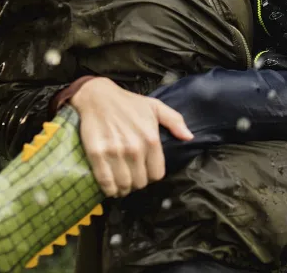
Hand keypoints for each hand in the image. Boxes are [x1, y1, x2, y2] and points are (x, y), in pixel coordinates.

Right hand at [70, 77, 192, 196]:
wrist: (98, 97)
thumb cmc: (129, 103)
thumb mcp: (156, 107)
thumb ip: (175, 121)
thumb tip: (189, 137)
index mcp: (151, 139)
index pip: (157, 174)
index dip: (151, 176)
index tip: (145, 172)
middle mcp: (135, 148)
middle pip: (140, 183)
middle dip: (137, 183)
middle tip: (132, 177)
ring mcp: (115, 152)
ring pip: (124, 185)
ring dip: (123, 189)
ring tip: (121, 184)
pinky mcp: (97, 154)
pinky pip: (105, 182)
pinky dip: (109, 189)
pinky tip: (110, 186)